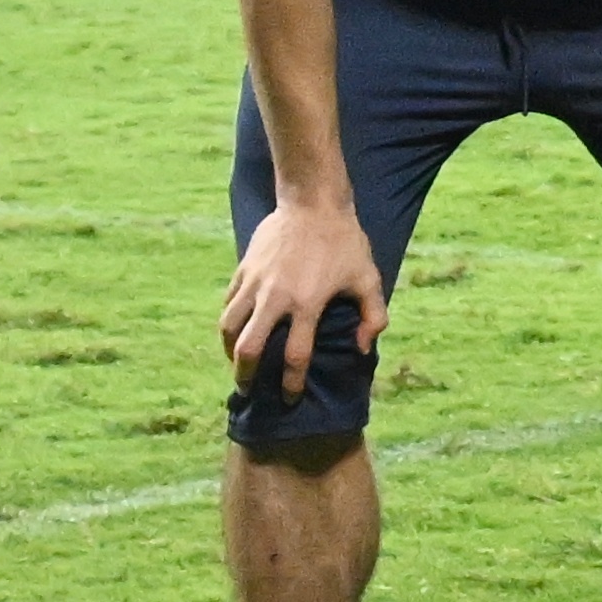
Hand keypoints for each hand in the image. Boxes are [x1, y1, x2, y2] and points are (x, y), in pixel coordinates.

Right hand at [222, 198, 384, 399]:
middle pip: (248, 348)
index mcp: (307, 304)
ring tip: (237, 362)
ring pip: (229, 327)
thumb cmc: (346, 243)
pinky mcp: (242, 270)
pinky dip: (229, 322)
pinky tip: (236, 331)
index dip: (291, 383)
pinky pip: (228, 304)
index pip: (295, 356)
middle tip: (248, 388)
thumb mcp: (369, 278)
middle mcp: (275, 298)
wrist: (313, 203)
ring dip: (229, 350)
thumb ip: (374, 317)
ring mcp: (255, 284)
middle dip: (245, 375)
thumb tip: (364, 349)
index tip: (289, 398)